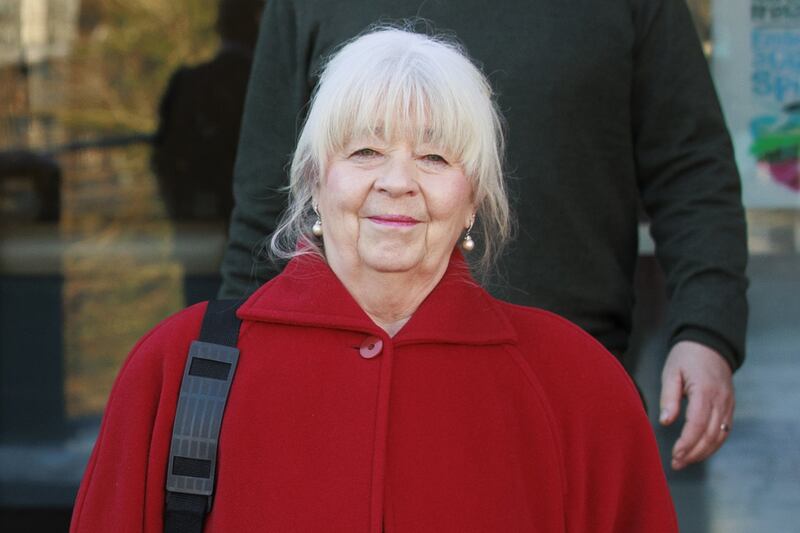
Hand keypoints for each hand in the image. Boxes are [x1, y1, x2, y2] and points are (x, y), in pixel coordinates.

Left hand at [659, 340, 734, 469]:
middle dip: (694, 453)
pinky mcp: (729, 406)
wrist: (709, 343)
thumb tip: (665, 421)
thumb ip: (669, 398)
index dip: (687, 443)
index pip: (698, 424)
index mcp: (704, 391)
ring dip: (704, 452)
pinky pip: (724, 429)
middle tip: (677, 464)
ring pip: (720, 435)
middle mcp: (720, 400)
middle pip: (710, 434)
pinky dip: (713, 443)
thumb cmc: (686, 357)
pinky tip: (700, 451)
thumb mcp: (671, 372)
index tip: (675, 455)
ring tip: (685, 461)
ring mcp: (728, 404)